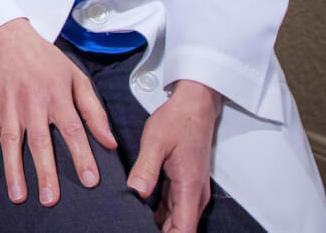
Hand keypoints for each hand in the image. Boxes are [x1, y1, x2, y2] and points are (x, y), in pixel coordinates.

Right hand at [0, 19, 117, 206]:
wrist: (6, 36)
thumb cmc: (43, 58)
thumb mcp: (75, 77)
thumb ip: (93, 110)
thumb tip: (109, 141)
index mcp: (56, 96)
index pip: (72, 130)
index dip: (82, 156)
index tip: (90, 180)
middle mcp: (32, 103)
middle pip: (40, 142)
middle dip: (45, 172)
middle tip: (50, 199)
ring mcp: (9, 106)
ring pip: (11, 143)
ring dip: (14, 170)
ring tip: (18, 196)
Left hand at [126, 80, 221, 232]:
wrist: (194, 106)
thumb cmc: (177, 121)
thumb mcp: (156, 142)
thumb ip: (146, 168)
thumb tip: (136, 193)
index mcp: (189, 188)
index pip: (184, 230)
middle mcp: (195, 195)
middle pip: (180, 229)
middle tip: (130, 229)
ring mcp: (191, 190)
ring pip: (177, 220)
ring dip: (159, 226)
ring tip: (133, 223)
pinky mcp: (185, 184)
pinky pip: (174, 207)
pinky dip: (160, 214)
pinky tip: (140, 211)